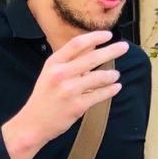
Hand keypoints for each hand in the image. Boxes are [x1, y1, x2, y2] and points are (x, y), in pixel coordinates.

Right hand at [2, 30, 127, 158]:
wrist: (33, 123)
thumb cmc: (44, 97)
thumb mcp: (50, 73)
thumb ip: (69, 62)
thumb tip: (92, 49)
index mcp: (53, 63)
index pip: (77, 44)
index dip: (94, 37)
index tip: (108, 35)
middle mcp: (61, 74)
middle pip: (92, 58)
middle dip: (111, 51)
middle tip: (124, 47)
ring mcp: (69, 90)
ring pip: (98, 77)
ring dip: (111, 75)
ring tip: (116, 75)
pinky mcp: (77, 106)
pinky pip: (100, 95)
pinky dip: (110, 90)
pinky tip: (116, 87)